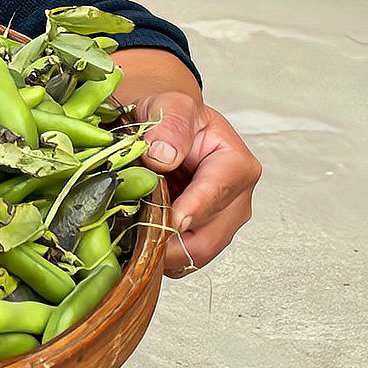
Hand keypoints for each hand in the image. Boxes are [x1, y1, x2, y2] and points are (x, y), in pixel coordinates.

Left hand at [133, 91, 259, 276]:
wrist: (170, 131)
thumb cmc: (174, 118)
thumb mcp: (170, 106)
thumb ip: (170, 126)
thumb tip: (163, 157)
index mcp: (236, 165)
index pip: (216, 195)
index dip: (189, 211)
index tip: (166, 221)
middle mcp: (237, 200)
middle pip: (207, 238)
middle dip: (169, 241)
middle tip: (133, 236)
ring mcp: (222, 223)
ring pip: (195, 255)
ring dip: (162, 252)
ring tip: (130, 237)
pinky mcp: (204, 238)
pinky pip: (184, 261)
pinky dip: (161, 257)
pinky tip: (138, 240)